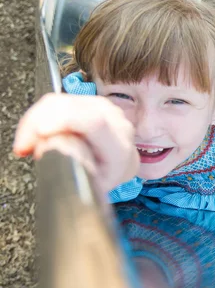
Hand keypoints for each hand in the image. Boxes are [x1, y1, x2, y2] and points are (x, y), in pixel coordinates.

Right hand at [13, 93, 138, 192]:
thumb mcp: (88, 186)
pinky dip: (39, 115)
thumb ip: (74, 167)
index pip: (95, 123)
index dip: (65, 120)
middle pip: (73, 108)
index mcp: (119, 148)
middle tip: (23, 146)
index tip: (40, 132)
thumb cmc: (101, 178)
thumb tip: (52, 145)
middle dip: (38, 122)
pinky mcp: (91, 101)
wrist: (116, 167)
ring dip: (35, 119)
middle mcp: (116, 123)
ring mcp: (105, 108)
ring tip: (26, 144)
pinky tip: (34, 133)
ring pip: (61, 102)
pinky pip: (58, 101)